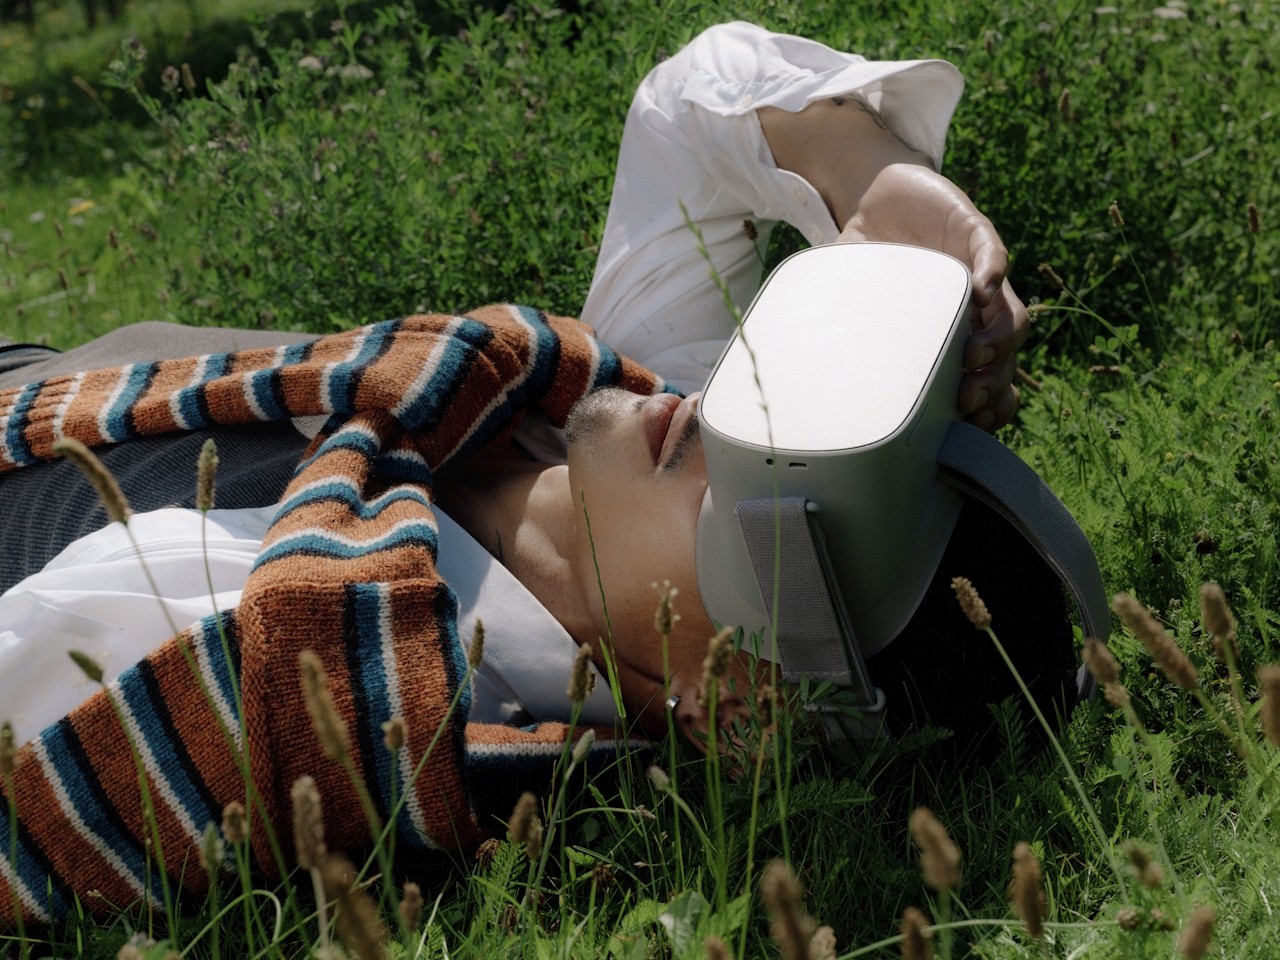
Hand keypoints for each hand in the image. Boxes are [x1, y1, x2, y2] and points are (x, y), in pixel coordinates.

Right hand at [836, 163, 1027, 430]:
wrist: (875, 197)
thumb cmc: (865, 260)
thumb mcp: (853, 307)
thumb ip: (839, 337)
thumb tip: (792, 374)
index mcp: (951, 337)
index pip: (988, 383)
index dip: (988, 409)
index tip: (965, 428)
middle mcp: (975, 314)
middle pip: (1005, 360)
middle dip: (992, 384)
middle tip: (965, 400)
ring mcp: (979, 277)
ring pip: (1013, 319)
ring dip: (999, 341)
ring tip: (972, 354)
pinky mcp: (976, 235)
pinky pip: (995, 259)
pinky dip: (992, 274)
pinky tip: (980, 290)